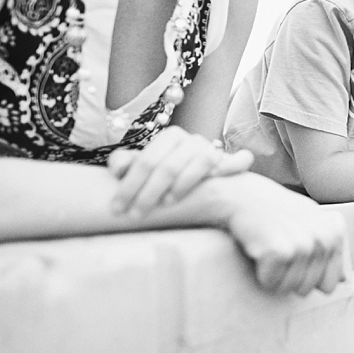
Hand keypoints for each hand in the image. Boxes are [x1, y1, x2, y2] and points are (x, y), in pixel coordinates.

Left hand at [108, 126, 252, 215]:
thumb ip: (126, 164)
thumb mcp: (145, 167)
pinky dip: (228, 167)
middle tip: (135, 215)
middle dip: (149, 193)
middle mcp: (192, 140)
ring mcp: (212, 150)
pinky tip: (215, 177)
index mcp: (170, 137)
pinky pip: (236, 161)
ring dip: (183, 184)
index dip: (129, 185)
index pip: (146, 161)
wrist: (202, 174)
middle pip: (169, 167)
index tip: (117, 208)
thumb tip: (117, 171)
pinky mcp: (231, 161)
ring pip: (198, 165)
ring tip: (166, 204)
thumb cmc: (167, 173)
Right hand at [222, 176, 348, 294]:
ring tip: (268, 248)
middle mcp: (324, 237)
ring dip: (274, 275)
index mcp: (334, 232)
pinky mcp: (281, 251)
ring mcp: (303, 244)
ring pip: (289, 287)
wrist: (240, 197)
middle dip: (288, 276)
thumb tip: (345, 280)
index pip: (330, 283)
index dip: (308, 277)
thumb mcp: (308, 222)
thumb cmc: (273, 211)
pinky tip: (259, 249)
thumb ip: (328, 248)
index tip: (294, 258)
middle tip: (277, 249)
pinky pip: (271, 282)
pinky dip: (260, 272)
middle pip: (308, 288)